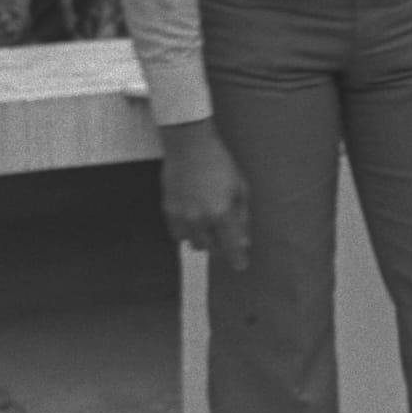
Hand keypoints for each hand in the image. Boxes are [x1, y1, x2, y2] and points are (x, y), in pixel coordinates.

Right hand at [159, 120, 251, 270]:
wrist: (189, 146)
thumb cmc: (220, 165)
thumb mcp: (240, 189)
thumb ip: (242, 218)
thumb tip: (244, 242)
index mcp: (220, 213)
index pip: (230, 246)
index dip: (237, 259)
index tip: (241, 265)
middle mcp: (199, 218)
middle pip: (211, 249)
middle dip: (222, 246)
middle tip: (227, 235)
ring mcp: (181, 216)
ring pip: (193, 244)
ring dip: (204, 239)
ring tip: (210, 223)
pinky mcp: (168, 210)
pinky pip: (178, 234)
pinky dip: (188, 232)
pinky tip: (196, 218)